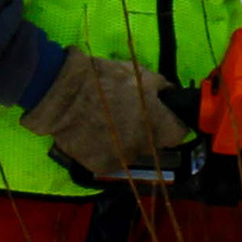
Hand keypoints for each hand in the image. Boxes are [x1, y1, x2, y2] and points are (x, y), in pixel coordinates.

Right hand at [19, 51, 191, 173]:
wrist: (62, 94)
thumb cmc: (104, 79)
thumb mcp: (141, 75)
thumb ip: (162, 90)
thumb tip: (170, 96)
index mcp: (159, 125)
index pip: (179, 134)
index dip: (173, 124)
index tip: (164, 118)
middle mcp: (144, 148)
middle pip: (154, 145)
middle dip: (147, 132)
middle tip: (129, 116)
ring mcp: (122, 159)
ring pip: (131, 153)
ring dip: (125, 142)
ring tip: (107, 123)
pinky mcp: (101, 166)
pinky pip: (110, 159)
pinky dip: (105, 150)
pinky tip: (93, 133)